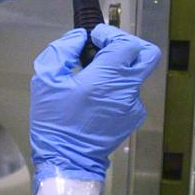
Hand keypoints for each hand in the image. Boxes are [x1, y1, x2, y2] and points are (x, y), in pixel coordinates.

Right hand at [29, 24, 160, 185]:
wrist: (66, 161)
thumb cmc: (55, 123)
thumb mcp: (46, 80)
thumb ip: (63, 50)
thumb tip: (79, 37)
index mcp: (106, 79)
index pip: (126, 43)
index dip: (111, 34)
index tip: (95, 37)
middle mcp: (126, 91)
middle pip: (148, 54)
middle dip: (130, 44)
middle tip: (109, 47)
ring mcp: (133, 106)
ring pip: (137, 74)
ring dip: (120, 68)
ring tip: (95, 75)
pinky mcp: (133, 118)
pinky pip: (131, 92)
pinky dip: (118, 87)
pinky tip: (97, 95)